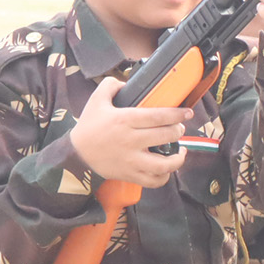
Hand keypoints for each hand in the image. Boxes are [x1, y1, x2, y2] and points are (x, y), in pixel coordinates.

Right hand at [67, 77, 191, 187]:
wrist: (75, 154)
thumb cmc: (88, 127)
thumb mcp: (96, 100)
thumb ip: (111, 85)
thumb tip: (127, 83)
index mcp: (125, 120)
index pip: (158, 116)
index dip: (177, 114)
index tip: (187, 113)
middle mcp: (130, 140)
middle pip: (165, 135)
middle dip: (178, 131)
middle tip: (179, 128)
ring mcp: (131, 160)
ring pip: (163, 163)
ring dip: (178, 158)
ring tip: (181, 151)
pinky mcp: (130, 174)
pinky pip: (153, 181)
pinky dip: (164, 177)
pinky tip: (168, 168)